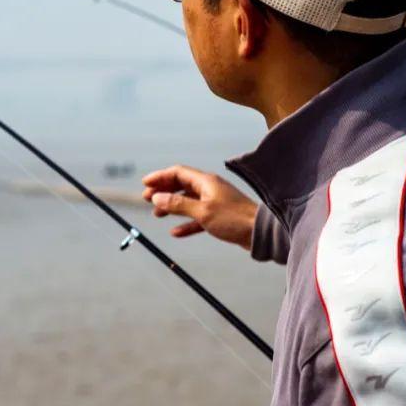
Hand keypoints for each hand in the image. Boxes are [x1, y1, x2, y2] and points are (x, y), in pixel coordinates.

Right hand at [141, 165, 257, 250]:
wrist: (259, 233)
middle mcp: (209, 189)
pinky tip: (176, 232)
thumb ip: (178, 204)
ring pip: (187, 202)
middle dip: (163, 191)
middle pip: (181, 185)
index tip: (145, 184)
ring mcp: (214, 202)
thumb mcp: (202, 212)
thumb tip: (157, 198)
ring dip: (171, 207)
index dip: (160, 177)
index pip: (178, 173)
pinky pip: (197, 218)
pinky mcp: (219, 217)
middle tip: (146, 199)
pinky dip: (185, 223)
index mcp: (205, 182)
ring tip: (157, 215)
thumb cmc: (234, 219)